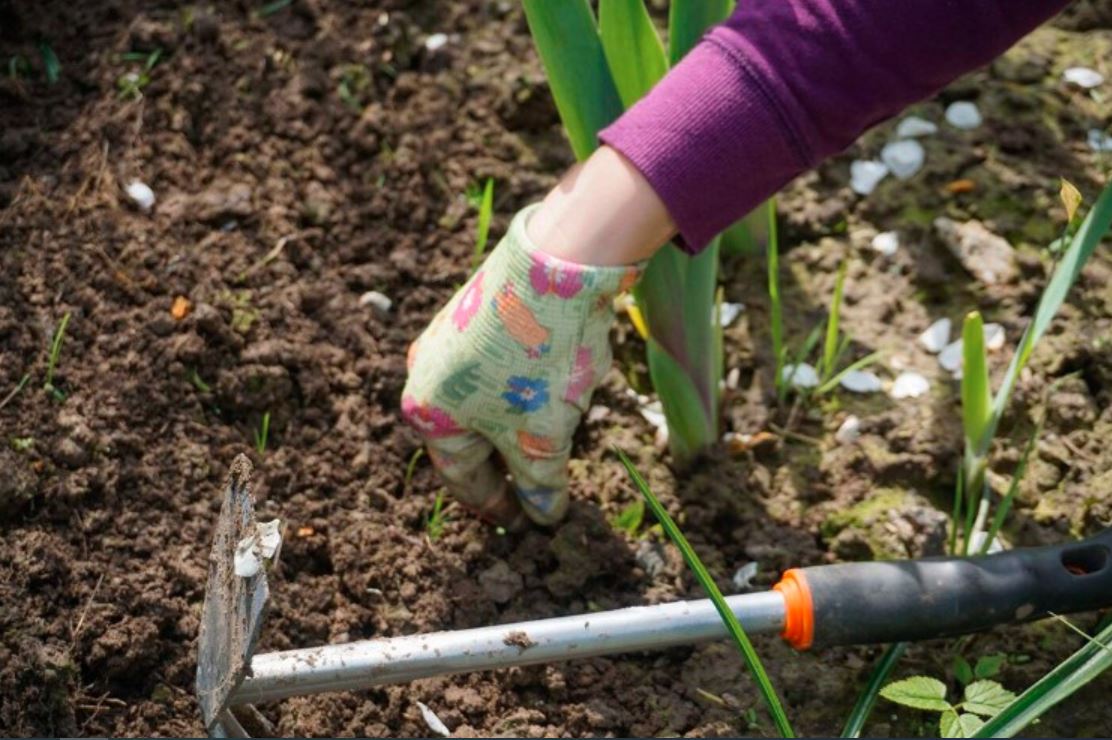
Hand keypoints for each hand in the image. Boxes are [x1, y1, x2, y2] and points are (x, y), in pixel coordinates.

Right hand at [402, 204, 640, 526]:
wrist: (557, 263)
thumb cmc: (538, 362)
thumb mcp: (542, 438)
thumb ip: (540, 484)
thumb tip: (543, 515)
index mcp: (427, 413)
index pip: (463, 478)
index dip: (498, 507)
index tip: (525, 524)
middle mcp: (426, 374)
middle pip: (471, 439)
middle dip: (509, 465)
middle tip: (539, 490)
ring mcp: (450, 338)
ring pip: (488, 402)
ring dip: (520, 425)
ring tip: (557, 437)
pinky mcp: (478, 312)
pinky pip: (499, 369)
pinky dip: (525, 389)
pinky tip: (558, 387)